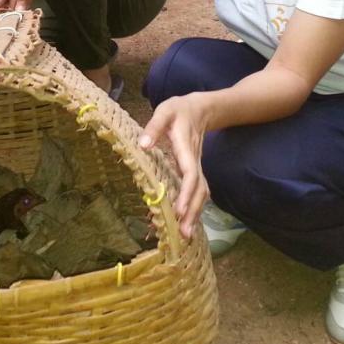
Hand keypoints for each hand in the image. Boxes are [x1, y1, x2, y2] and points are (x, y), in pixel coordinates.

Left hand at [137, 93, 210, 239]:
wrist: (200, 109)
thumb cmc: (178, 110)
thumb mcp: (164, 112)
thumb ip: (154, 127)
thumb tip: (143, 145)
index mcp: (186, 147)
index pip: (190, 173)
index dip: (186, 192)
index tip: (179, 210)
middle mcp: (195, 161)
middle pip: (199, 190)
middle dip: (193, 211)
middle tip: (184, 234)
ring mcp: (197, 167)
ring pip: (201, 193)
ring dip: (194, 214)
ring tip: (185, 235)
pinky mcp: (194, 171)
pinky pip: (196, 192)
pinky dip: (192, 208)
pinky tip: (184, 221)